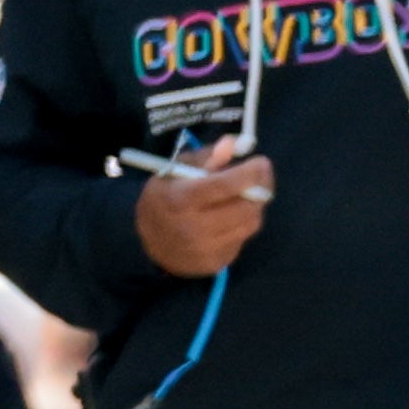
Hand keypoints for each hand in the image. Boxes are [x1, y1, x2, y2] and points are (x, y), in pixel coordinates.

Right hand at [135, 146, 273, 278]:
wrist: (147, 244)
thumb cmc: (163, 199)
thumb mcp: (175, 171)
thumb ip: (206, 157)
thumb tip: (233, 144)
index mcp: (180, 199)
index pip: (225, 185)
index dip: (250, 173)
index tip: (261, 162)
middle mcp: (193, 227)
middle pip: (246, 206)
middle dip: (260, 188)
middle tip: (260, 176)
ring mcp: (205, 249)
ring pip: (250, 223)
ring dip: (253, 206)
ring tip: (244, 196)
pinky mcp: (215, 263)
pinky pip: (242, 239)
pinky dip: (242, 225)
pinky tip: (230, 218)